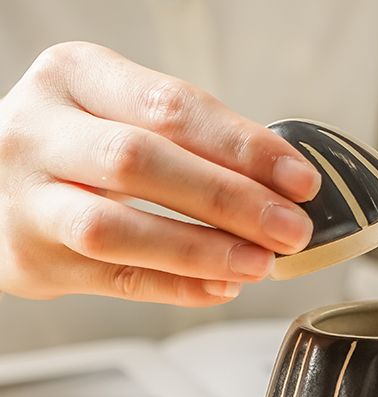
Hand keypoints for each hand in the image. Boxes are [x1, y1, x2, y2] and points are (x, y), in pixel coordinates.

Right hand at [0, 42, 320, 305]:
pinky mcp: (31, 259)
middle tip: (289, 228)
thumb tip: (280, 191)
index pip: (170, 106)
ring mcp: (27, 198)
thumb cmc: (79, 147)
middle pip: (142, 162)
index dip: (242, 147)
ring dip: (201, 250)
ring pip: (117, 229)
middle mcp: (39, 130)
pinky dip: (177, 287)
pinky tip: (220, 287)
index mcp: (76, 77)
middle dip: (230, 200)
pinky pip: (115, 279)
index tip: (299, 180)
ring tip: (260, 264)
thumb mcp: (121, 116)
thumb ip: (190, 143)